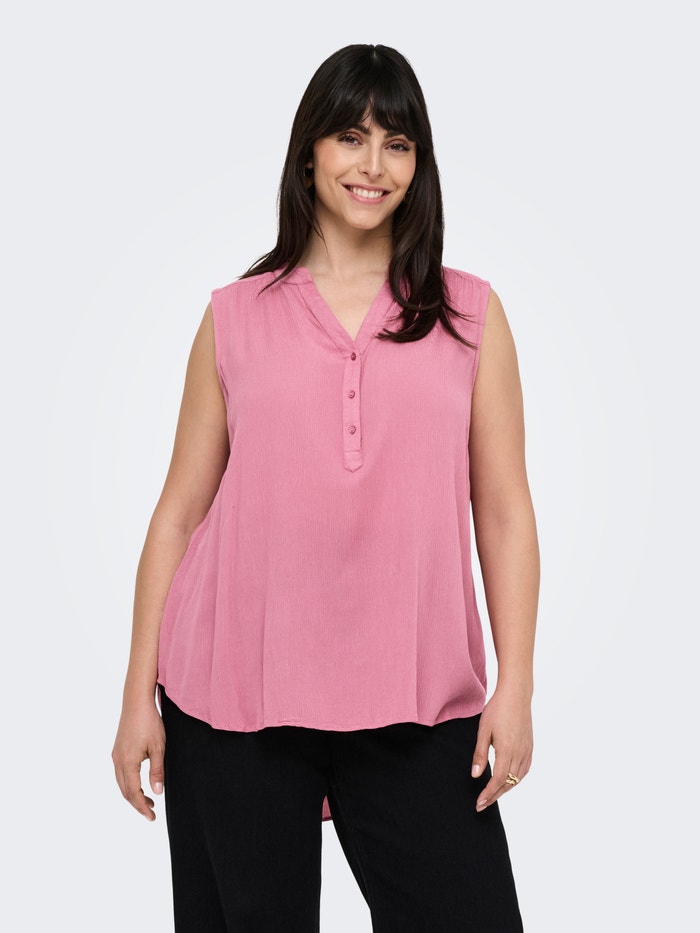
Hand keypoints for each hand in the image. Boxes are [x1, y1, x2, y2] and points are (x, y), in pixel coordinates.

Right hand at [112, 697, 165, 820]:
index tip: (151, 817)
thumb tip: (157, 793)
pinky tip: (139, 783)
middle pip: (125, 791)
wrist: (136, 702)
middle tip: (151, 812)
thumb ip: (157, 771)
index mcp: (128, 762)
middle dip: (137, 804)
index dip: (142, 807)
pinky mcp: (117, 750)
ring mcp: (115, 755)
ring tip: (148, 799)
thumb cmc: (150, 722)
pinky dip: (129, 783)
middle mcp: (118, 761)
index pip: (133, 793)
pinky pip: (120, 773)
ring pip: (121, 783)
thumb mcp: (158, 747)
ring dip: (133, 794)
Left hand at [471, 687, 532, 811]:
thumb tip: (475, 775)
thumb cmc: (497, 709)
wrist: (516, 694)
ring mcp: (527, 751)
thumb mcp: (483, 730)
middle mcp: (520, 754)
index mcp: (507, 750)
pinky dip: (516, 780)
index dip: (488, 794)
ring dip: (505, 789)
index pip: (497, 780)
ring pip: (518, 778)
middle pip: (508, 783)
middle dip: (495, 796)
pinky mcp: (530, 747)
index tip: (479, 803)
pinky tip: (509, 780)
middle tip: (482, 804)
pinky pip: (525, 770)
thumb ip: (480, 754)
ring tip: (493, 795)